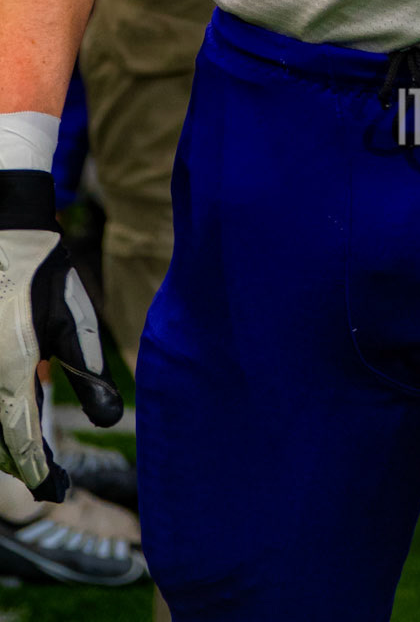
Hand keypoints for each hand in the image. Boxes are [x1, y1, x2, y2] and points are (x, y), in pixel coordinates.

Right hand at [0, 172, 122, 500]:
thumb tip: (108, 420)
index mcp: (11, 371)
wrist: (5, 228)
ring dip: (9, 436)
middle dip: (23, 459)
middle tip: (49, 475)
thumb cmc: (44, 272)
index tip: (56, 491)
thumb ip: (88, 372)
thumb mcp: (74, 320)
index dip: (40, 471)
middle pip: (0, 435)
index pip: (23, 439)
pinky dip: (2, 412)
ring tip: (33, 451)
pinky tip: (17, 411)